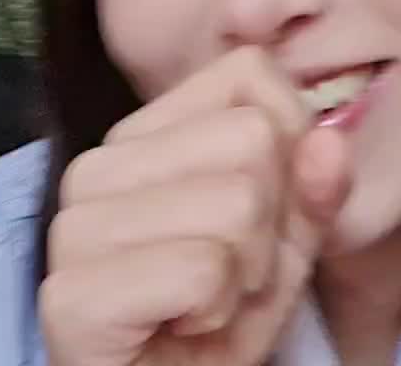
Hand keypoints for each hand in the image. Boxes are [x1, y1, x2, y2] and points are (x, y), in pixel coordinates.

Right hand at [40, 46, 352, 365]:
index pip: (250, 73)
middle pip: (253, 139)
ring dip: (248, 274)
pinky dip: (218, 311)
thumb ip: (313, 190)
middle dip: (271, 225)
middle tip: (231, 278)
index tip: (260, 220)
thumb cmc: (218, 324)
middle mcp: (96, 167)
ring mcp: (74, 227)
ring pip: (236, 202)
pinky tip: (184, 328)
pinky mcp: (71, 296)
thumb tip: (329, 140)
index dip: (290, 151)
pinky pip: (203, 269)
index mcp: (142, 136)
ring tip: (208, 305)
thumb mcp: (285, 248)